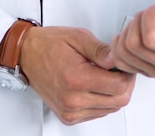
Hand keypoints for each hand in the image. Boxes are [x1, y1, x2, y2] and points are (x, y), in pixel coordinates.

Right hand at [20, 26, 135, 124]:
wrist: (26, 54)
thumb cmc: (48, 44)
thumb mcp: (78, 37)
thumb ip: (100, 50)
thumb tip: (117, 59)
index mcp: (76, 79)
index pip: (119, 86)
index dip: (128, 74)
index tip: (123, 64)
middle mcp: (72, 100)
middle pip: (119, 101)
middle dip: (125, 84)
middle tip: (118, 68)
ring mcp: (70, 111)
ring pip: (110, 109)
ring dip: (114, 93)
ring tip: (104, 75)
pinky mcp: (68, 116)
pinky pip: (98, 113)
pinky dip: (103, 101)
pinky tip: (96, 85)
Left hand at [110, 0, 154, 79]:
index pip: (153, 38)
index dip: (150, 16)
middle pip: (135, 45)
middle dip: (138, 21)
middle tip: (150, 12)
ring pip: (125, 53)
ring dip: (128, 31)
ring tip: (142, 22)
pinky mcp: (149, 72)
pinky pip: (121, 61)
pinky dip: (121, 45)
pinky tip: (132, 33)